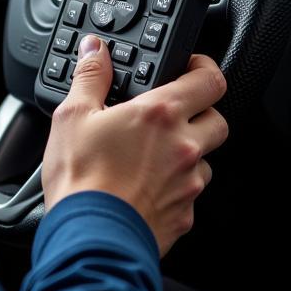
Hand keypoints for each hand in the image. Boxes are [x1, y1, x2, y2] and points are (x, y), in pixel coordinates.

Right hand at [42, 34, 228, 256]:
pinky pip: (191, 194)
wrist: (90, 239)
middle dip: (201, 111)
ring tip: (154, 154)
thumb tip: (95, 51)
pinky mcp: (185, 215)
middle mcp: (184, 146)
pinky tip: (147, 187)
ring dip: (189, 152)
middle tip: (173, 112)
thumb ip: (90, 76)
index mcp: (160, 114)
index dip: (204, 67)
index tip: (190, 67)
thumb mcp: (73, 116)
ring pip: (206, 158)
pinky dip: (175, 187)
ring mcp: (188, 184)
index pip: (209, 79)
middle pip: (218, 118)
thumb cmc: (82, 179)